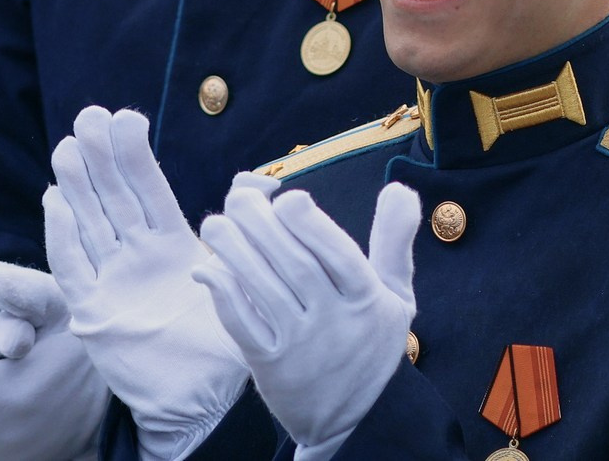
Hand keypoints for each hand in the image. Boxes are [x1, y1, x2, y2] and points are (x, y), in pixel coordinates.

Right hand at [44, 107, 244, 460]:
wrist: (205, 400)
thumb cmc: (227, 341)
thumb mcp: (242, 273)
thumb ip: (245, 225)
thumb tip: (260, 181)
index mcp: (172, 246)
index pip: (150, 190)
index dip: (136, 154)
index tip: (127, 117)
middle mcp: (137, 258)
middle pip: (114, 199)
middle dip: (101, 157)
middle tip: (89, 116)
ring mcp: (112, 283)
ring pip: (90, 224)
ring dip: (77, 185)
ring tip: (68, 146)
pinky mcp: (92, 314)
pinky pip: (72, 268)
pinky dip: (61, 234)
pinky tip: (54, 200)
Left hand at [195, 182, 417, 455]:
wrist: (356, 420)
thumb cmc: (371, 344)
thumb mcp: (397, 296)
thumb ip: (395, 241)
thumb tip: (399, 188)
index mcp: (367, 298)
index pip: (339, 255)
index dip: (309, 223)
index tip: (286, 197)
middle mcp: (334, 321)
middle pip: (295, 264)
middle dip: (261, 225)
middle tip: (238, 201)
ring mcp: (301, 346)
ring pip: (264, 289)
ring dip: (234, 252)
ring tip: (216, 225)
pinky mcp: (271, 367)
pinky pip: (242, 325)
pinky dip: (223, 295)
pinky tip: (209, 270)